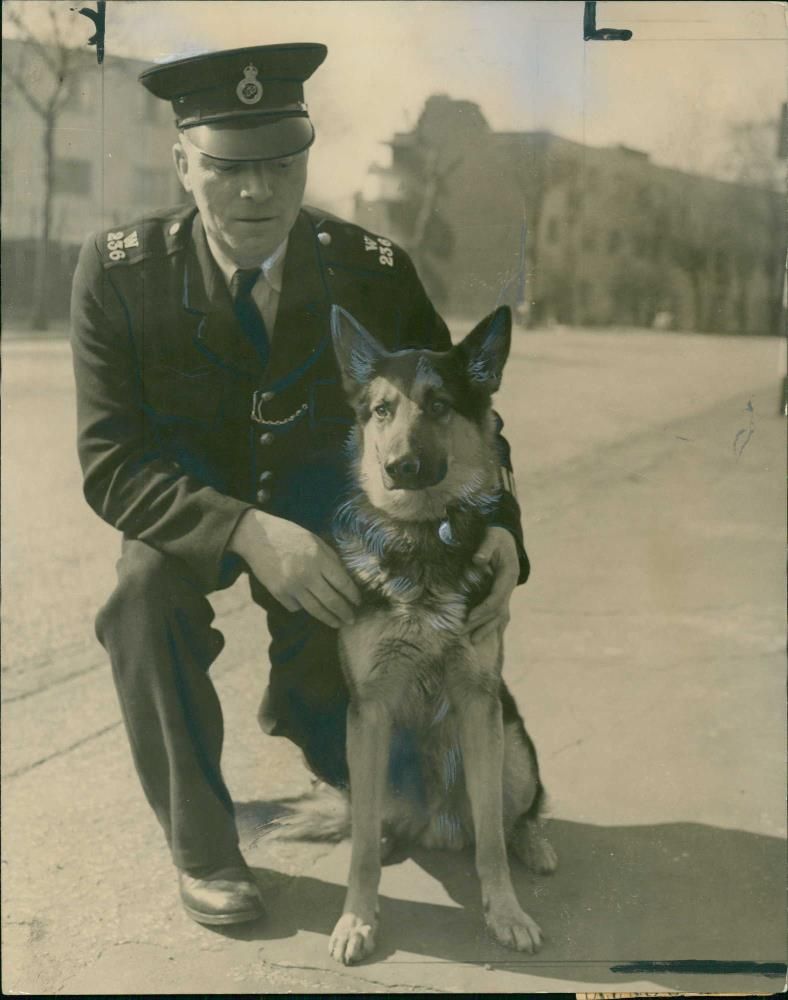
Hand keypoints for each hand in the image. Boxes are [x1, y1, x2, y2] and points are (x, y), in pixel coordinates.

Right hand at [228, 510, 360, 628]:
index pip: (342, 583)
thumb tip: (345, 579)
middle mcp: (306, 575)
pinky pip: (296, 607)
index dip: (353, 595)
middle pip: (331, 601)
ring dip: (329, 619)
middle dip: (344, 613)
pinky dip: (304, 609)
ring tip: (337, 624)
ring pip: (315, 610)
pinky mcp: (278, 593)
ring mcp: (291, 586)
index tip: (358, 602)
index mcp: (318, 558)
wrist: (257, 536)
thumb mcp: (315, 540)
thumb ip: (330, 558)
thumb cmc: (289, 534)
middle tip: (352, 620)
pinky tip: (310, 608)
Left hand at [465, 527, 518, 644]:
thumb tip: (478, 560)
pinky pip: (499, 612)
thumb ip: (486, 547)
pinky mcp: (502, 592)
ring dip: (488, 628)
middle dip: (483, 624)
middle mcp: (510, 586)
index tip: (469, 618)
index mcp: (509, 574)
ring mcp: (508, 591)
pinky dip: (492, 624)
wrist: (507, 536)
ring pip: (501, 614)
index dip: (483, 609)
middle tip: (466, 635)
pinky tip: (483, 634)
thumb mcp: (492, 537)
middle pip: (498, 610)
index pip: (497, 597)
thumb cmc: (497, 536)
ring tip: (473, 641)